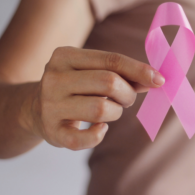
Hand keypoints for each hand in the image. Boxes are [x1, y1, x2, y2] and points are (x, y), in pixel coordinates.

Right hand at [26, 47, 164, 150]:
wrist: (34, 108)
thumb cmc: (75, 86)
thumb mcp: (92, 71)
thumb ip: (122, 73)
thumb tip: (155, 79)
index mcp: (65, 56)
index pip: (111, 60)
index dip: (139, 70)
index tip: (159, 79)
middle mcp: (54, 78)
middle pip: (109, 82)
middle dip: (128, 93)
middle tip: (127, 99)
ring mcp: (50, 106)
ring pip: (101, 109)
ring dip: (116, 112)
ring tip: (111, 111)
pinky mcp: (51, 131)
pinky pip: (85, 138)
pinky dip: (99, 134)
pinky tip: (101, 128)